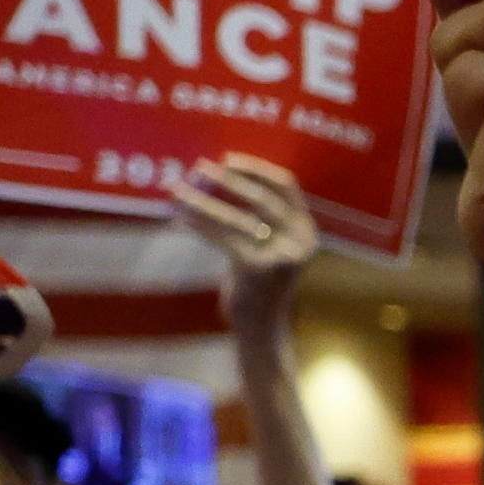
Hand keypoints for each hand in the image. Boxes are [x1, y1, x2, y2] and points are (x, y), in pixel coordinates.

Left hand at [170, 154, 317, 326]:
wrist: (261, 325)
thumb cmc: (257, 281)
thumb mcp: (267, 246)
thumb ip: (257, 218)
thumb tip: (216, 177)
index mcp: (306, 230)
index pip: (287, 186)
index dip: (257, 168)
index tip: (227, 159)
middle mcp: (301, 241)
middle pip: (262, 199)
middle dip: (228, 180)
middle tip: (198, 168)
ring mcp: (283, 257)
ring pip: (238, 219)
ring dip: (203, 201)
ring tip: (177, 190)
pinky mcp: (260, 272)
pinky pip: (225, 240)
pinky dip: (200, 226)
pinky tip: (179, 217)